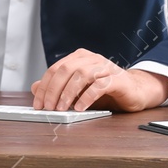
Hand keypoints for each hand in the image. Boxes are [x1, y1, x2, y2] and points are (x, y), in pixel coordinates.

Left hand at [31, 49, 167, 112]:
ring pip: (83, 74)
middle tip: (48, 107)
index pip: (56, 68)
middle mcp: (93, 59)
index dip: (44, 86)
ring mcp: (107, 67)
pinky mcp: (118, 80)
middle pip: (67, 69)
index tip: (38, 103)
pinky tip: (80, 108)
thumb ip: (56, 87)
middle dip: (54, 90)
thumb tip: (34, 87)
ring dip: (69, 93)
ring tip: (63, 109)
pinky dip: (87, 97)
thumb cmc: (104, 90)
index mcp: (81, 58)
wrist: (133, 91)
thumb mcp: (76, 89)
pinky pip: (100, 85)